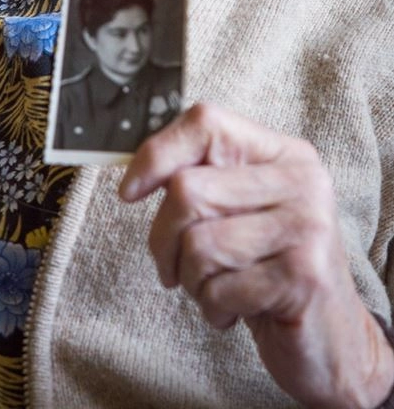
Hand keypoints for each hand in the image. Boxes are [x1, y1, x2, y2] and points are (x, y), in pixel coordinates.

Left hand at [119, 103, 393, 408]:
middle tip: (174, 267)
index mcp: (281, 152)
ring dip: (191, 280)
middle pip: (188, 189)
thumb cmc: (268, 268)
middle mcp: (300, 178)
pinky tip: (237, 310)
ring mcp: (306, 224)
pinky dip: (213, 307)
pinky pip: (219, 288)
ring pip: (198, 243)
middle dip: (163, 240)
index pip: (205, 122)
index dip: (156, 154)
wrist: (330, 338)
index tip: (130, 192)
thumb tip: (133, 177)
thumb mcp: (238, 211)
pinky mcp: (304, 274)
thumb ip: (201, 180)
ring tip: (215, 288)